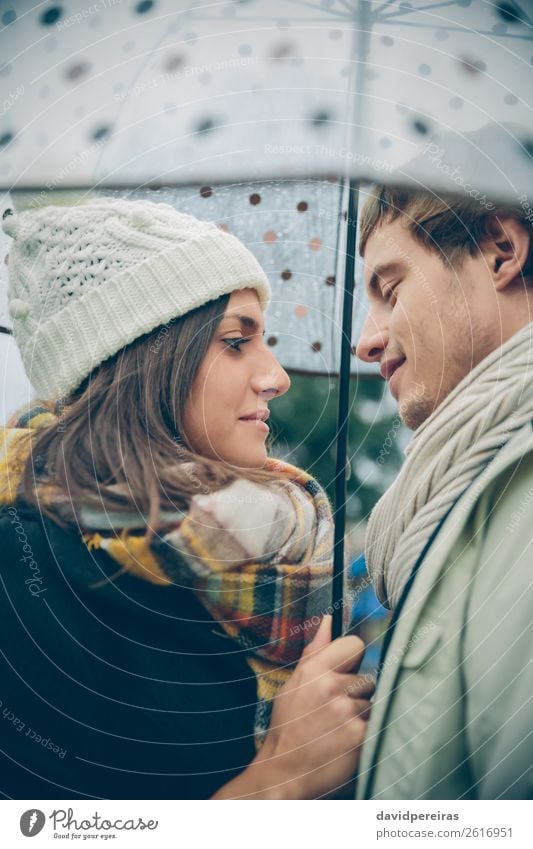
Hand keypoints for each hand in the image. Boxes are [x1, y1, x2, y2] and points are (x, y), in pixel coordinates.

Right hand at [213, 615, 373, 798]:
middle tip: (334, 713)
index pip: (355, 645)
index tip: (344, 674)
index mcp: (314, 670)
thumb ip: (316, 650)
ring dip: (360, 717)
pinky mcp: (361, 736)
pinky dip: (365, 735)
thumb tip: (329, 620)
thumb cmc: (289, 726)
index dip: (352, 660)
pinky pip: (376, 725)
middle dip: (356, 695)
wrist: (284, 772)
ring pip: (372, 705)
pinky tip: (346, 743)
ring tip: (337, 730)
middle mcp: (332, 687)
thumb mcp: (294, 683)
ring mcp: (347, 712)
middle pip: (367, 679)